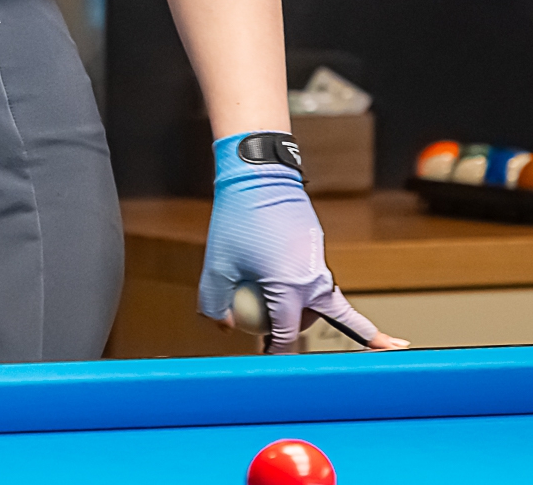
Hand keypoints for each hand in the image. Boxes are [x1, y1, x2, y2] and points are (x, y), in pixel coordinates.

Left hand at [198, 133, 408, 353]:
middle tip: (282, 341)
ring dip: (306, 309)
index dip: (275, 351)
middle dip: (299, 331)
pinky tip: (278, 271)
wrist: (260, 175)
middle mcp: (312, 280)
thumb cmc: (235, 221)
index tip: (268, 358)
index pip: (287, 335)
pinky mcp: (316, 246)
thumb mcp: (215, 266)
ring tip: (290, 317)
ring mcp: (318, 262)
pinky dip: (300, 282)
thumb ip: (214, 303)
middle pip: (312, 320)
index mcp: (289, 289)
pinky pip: (311, 274)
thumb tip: (224, 327)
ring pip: (318, 298)